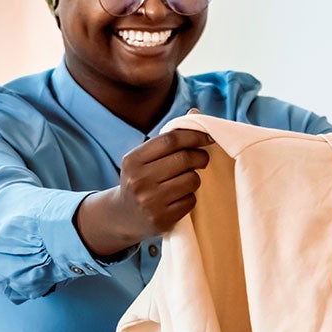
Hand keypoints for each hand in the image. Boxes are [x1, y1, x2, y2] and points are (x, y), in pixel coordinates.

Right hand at [77, 126, 213, 257]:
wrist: (123, 215)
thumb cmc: (141, 179)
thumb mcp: (145, 157)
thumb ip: (169, 137)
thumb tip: (195, 112)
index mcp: (133, 160)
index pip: (170, 140)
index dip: (194, 135)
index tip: (207, 137)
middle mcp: (138, 180)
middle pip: (184, 159)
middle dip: (200, 156)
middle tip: (202, 159)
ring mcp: (149, 202)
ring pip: (191, 180)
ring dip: (194, 178)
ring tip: (185, 180)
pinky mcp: (161, 219)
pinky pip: (191, 201)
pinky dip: (190, 197)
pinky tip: (179, 197)